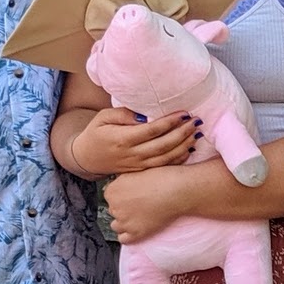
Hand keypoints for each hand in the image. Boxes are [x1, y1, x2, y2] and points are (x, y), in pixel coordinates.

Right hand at [75, 108, 198, 174]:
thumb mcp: (103, 117)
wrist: (87, 159)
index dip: (169, 122)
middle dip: (182, 133)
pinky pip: (162, 166)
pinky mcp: (141, 171)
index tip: (183, 113)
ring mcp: (137, 165)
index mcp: (122, 139)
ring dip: (184, 146)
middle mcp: (131, 154)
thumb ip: (123, 114)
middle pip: (163, 145)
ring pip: (165, 158)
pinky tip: (189, 149)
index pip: (151, 130)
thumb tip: (145, 115)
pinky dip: (178, 158)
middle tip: (196, 121)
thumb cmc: (96, 133)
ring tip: (196, 133)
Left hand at [103, 168, 185, 242]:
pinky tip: (136, 228)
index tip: (131, 195)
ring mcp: (124, 222)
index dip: (121, 195)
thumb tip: (121, 186)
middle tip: (139, 204)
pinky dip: (128, 235)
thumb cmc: (161, 177)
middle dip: (124, 208)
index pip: (110, 196)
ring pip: (116, 226)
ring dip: (124, 222)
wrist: (176, 191)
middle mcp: (115, 206)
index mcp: (112, 190)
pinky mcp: (135, 233)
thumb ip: (124, 180)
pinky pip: (123, 239)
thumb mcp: (137, 171)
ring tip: (137, 216)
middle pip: (113, 210)